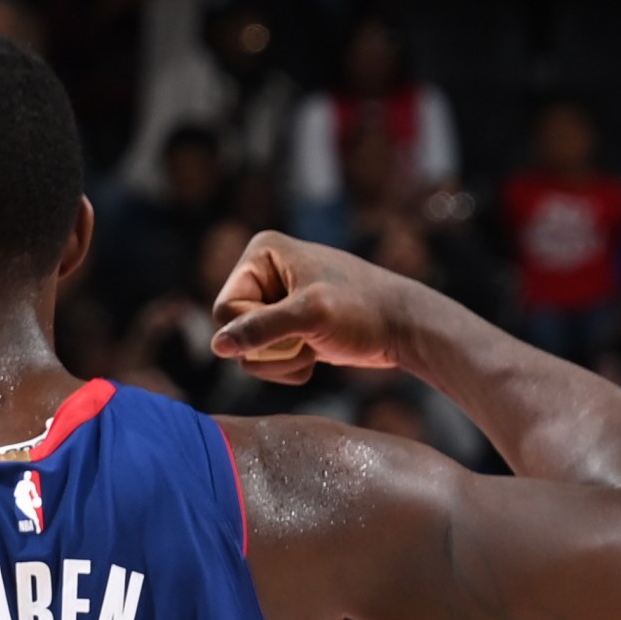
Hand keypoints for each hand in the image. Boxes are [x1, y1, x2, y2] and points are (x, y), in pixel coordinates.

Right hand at [210, 231, 412, 383]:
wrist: (403, 326)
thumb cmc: (363, 311)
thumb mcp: (310, 316)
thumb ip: (261, 329)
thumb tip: (217, 346)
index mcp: (261, 254)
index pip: (225, 310)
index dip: (254, 331)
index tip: (292, 327)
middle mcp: (264, 273)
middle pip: (233, 332)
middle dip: (270, 348)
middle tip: (306, 340)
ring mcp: (275, 301)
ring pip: (249, 351)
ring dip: (281, 361)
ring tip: (314, 347)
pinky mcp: (288, 324)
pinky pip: (266, 358)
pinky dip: (289, 365)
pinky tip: (316, 354)